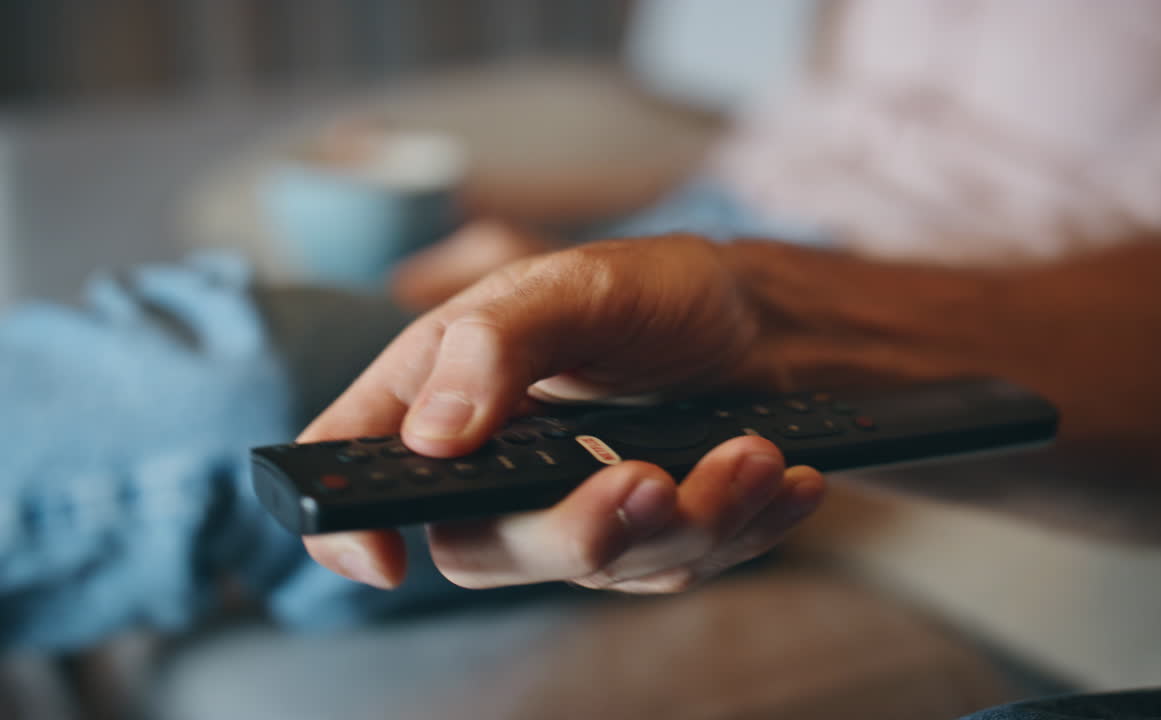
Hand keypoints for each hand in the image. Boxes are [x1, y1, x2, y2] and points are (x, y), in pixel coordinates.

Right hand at [300, 234, 825, 591]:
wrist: (769, 322)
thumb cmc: (661, 288)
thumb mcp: (579, 285)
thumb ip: (497, 344)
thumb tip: (431, 435)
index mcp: (446, 389)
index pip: (357, 469)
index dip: (347, 528)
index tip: (386, 562)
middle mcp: (497, 463)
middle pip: (485, 548)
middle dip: (576, 530)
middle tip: (654, 478)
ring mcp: (572, 509)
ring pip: (601, 568)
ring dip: (690, 520)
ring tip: (752, 452)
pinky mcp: (646, 540)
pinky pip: (680, 568)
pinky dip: (740, 529)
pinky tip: (784, 482)